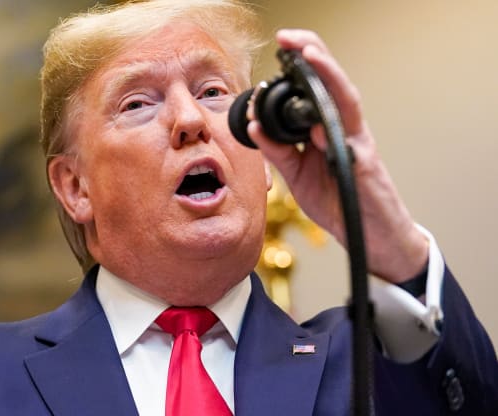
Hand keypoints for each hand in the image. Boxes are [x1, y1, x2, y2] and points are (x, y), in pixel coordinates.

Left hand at [247, 29, 427, 282]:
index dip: (301, 64)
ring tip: (309, 56)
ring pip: (346, 103)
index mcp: (328, 129)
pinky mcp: (364, 169)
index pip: (315, 89)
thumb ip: (279, 151)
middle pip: (333, 84)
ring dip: (328, 78)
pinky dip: (333, 133)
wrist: (371, 239)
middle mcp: (345, 130)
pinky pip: (349, 147)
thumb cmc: (339, 203)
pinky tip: (319, 123)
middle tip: (289, 38)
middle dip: (313, 56)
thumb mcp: (299, 176)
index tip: (281, 44)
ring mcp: (357, 146)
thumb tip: (254, 127)